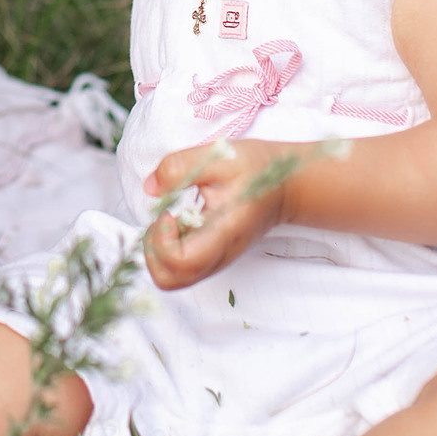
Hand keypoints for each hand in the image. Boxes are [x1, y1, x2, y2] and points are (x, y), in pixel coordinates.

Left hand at [138, 138, 295, 289]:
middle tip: (164, 219)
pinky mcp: (213, 258)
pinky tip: (179, 223)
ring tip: (170, 221)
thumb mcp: (218, 156)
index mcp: (224, 232)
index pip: (183, 262)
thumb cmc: (257, 170)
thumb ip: (180, 168)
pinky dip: (168, 250)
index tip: (169, 213)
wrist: (286, 186)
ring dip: (158, 251)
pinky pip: (181, 268)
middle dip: (153, 250)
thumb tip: (150, 188)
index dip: (163, 241)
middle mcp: (220, 255)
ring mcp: (216, 261)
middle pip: (170, 279)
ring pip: (173, 278)